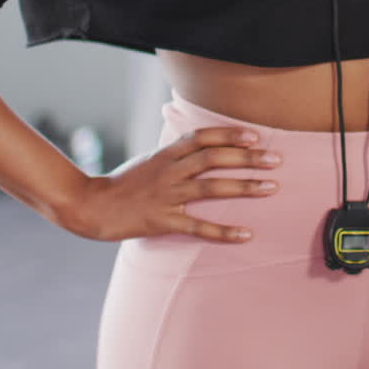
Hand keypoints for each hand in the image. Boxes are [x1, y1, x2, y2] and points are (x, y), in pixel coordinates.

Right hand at [63, 127, 281, 241]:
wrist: (93, 206)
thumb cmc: (124, 182)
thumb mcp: (150, 159)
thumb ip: (175, 152)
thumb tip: (202, 143)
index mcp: (166, 154)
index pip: (203, 137)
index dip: (230, 135)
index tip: (256, 137)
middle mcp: (170, 170)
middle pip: (214, 158)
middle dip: (247, 158)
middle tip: (276, 160)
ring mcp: (167, 195)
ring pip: (212, 187)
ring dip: (244, 186)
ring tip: (271, 187)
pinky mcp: (163, 221)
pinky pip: (198, 226)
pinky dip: (224, 231)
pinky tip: (246, 234)